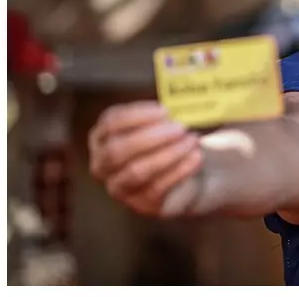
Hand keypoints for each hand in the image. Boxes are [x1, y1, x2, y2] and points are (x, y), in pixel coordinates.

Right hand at [88, 101, 202, 216]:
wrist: (187, 170)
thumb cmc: (171, 137)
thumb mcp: (166, 119)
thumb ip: (168, 109)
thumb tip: (184, 95)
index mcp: (102, 135)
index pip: (111, 123)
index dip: (137, 115)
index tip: (165, 110)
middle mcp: (103, 163)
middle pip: (118, 150)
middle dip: (151, 137)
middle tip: (180, 127)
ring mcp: (119, 187)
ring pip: (137, 171)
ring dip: (168, 154)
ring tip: (192, 140)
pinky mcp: (141, 203)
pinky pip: (157, 188)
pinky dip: (179, 170)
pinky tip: (196, 157)